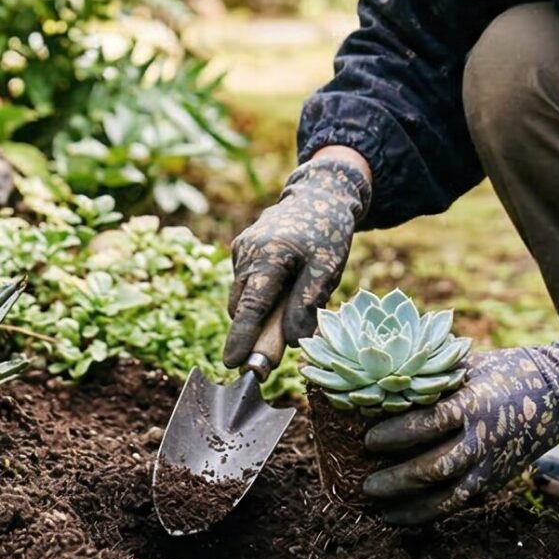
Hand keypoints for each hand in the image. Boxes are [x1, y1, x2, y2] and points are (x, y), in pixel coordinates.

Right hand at [222, 156, 370, 367]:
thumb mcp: (326, 269)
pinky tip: (286, 283)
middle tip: (273, 352)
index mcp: (267, 256)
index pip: (251, 306)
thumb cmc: (327, 233)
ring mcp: (241, 250)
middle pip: (242, 305)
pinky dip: (262, 294)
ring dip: (261, 311)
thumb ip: (306, 305)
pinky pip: (248, 283)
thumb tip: (289, 341)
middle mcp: (246, 252)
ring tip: (293, 298)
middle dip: (253, 330)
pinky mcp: (241, 250)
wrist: (320, 195)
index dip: (242, 337)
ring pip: (244, 296)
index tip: (232, 363)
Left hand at [359, 323, 558, 524]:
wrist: (554, 396)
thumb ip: (429, 375)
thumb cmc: (500, 372)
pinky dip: (426, 513)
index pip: (432, 422)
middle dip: (399, 479)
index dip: (399, 433)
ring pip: (447, 496)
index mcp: (474, 404)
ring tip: (376, 509)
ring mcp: (489, 465)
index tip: (367, 439)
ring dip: (409, 505)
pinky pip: (456, 505)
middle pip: (437, 467)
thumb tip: (378, 377)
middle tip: (366, 485)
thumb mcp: (467, 365)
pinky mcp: (492, 482)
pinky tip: (397, 516)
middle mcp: (483, 439)